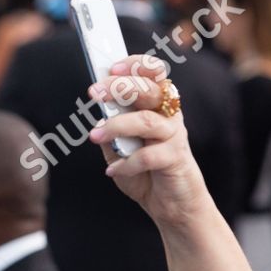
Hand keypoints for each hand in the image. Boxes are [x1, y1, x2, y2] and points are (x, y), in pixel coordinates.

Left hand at [87, 55, 211, 227]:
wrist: (170, 204)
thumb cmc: (144, 171)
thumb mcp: (120, 147)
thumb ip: (111, 128)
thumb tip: (98, 111)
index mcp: (158, 105)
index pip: (154, 73)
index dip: (136, 66)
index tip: (111, 68)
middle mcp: (169, 115)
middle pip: (150, 90)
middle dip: (120, 88)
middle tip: (94, 93)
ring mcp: (174, 136)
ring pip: (146, 121)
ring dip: (116, 126)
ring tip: (94, 136)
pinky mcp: (175, 158)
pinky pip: (148, 156)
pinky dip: (126, 163)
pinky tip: (113, 170)